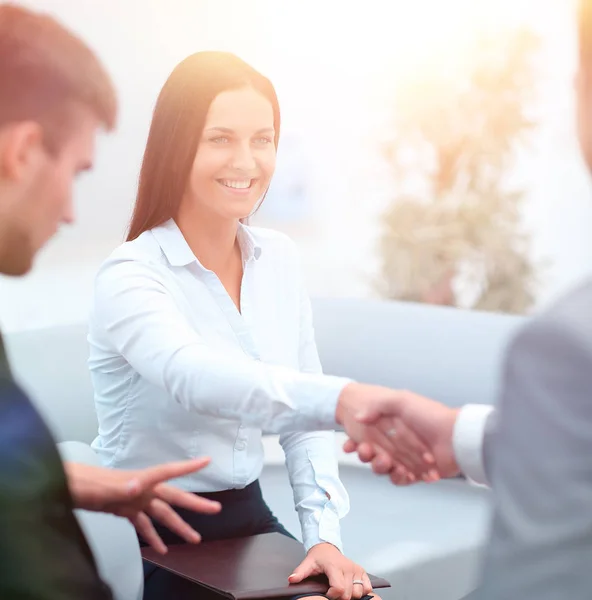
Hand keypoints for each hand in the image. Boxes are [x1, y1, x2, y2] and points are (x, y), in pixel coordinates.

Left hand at [64, 457, 221, 553]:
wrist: (61, 487)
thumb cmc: (79, 484)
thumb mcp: (98, 488)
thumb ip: (118, 487)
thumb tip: (137, 487)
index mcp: (138, 480)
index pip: (168, 472)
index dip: (188, 467)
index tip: (206, 461)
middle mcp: (140, 488)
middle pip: (172, 497)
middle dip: (194, 503)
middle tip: (215, 509)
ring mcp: (132, 499)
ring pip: (161, 514)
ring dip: (177, 525)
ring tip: (195, 538)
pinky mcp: (123, 509)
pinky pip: (143, 523)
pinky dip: (153, 534)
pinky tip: (161, 547)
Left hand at [288, 543, 371, 599]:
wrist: (327, 547)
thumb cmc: (319, 557)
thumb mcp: (308, 563)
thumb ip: (300, 572)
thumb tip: (292, 579)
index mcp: (334, 566)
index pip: (339, 588)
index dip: (332, 595)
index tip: (326, 593)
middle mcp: (348, 567)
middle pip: (348, 594)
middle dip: (339, 597)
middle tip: (332, 592)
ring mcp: (356, 569)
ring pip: (358, 592)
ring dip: (350, 595)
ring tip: (341, 589)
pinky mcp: (362, 571)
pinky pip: (367, 587)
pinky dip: (361, 591)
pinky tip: (351, 588)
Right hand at [335, 383, 438, 482]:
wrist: (456, 437)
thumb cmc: (431, 416)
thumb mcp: (402, 401)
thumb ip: (378, 406)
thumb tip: (359, 416)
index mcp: (394, 424)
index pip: (370, 434)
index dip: (357, 440)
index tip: (349, 444)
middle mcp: (400, 441)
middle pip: (374, 452)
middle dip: (366, 454)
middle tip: (365, 452)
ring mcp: (408, 458)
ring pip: (385, 467)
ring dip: (380, 467)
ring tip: (385, 463)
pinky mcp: (417, 473)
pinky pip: (401, 479)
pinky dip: (399, 478)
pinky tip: (401, 473)